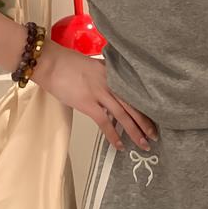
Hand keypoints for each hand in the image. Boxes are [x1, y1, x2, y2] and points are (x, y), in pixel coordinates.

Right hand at [37, 40, 156, 153]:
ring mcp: (100, 92)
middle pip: (132, 104)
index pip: (133, 90)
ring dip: (135, 131)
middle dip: (145, 121)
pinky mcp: (88, 103)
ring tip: (144, 144)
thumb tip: (113, 87)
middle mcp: (110, 81)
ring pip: (123, 115)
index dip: (145, 104)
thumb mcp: (93, 64)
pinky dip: (113, 135)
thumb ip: (106, 74)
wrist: (51, 62)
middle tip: (155, 135)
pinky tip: (120, 146)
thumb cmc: (68, 63)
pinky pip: (105, 122)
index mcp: (112, 71)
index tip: (155, 115)